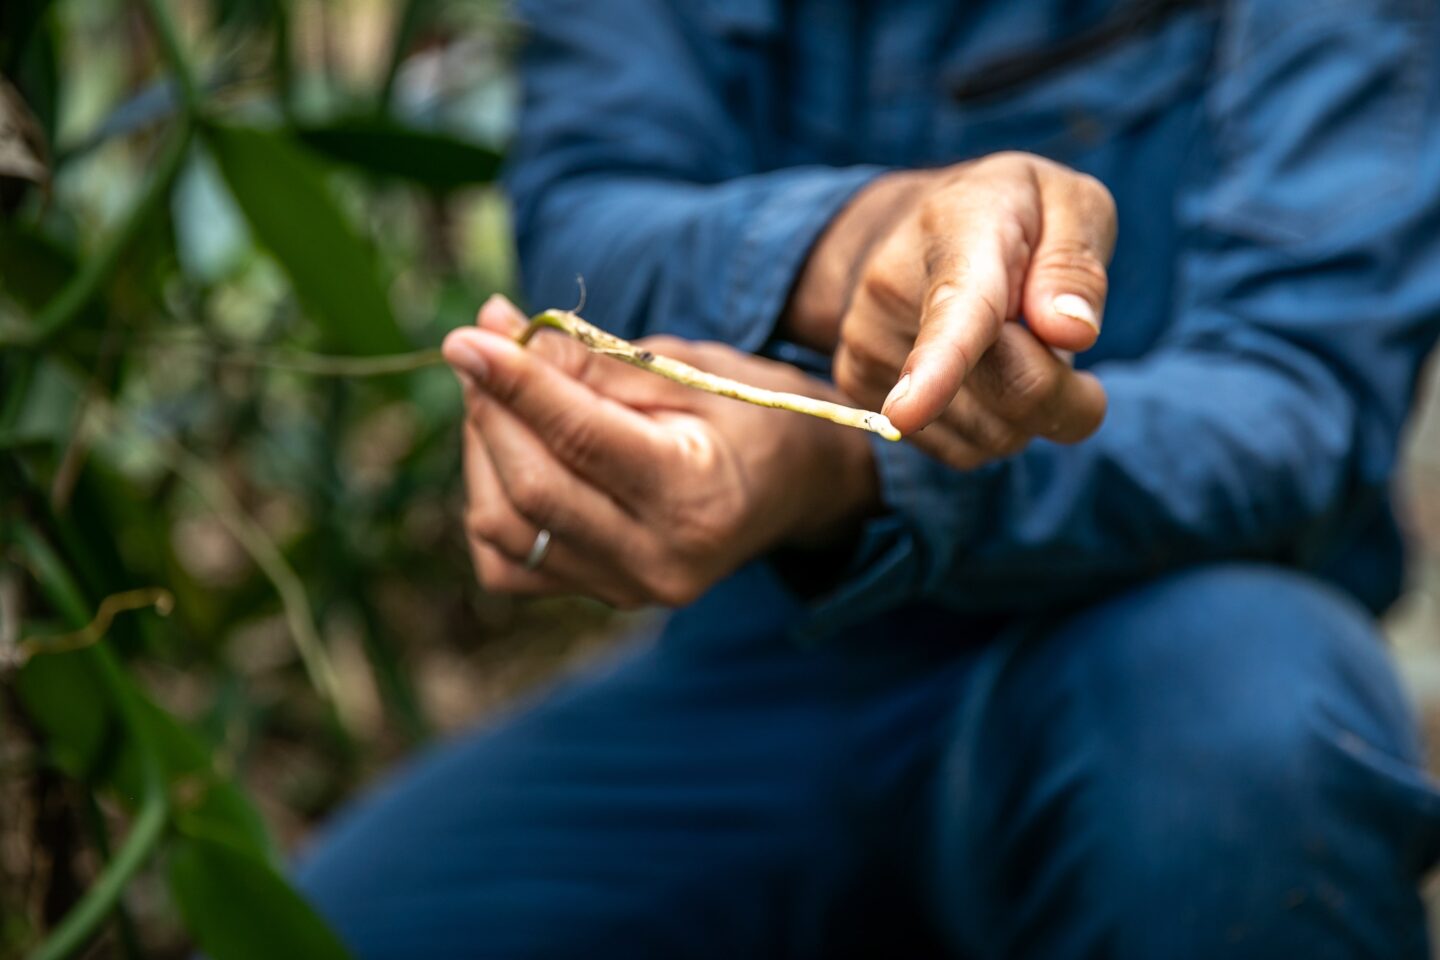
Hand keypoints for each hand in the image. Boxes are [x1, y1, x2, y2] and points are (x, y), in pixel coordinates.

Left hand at [441, 296, 877, 607]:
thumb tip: (493, 331)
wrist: (798, 487)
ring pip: (505, 530)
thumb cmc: (752, 413)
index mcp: (696, 497)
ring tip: (500, 394)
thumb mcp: (689, 368)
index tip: (466, 337)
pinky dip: (492, 501)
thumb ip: (592, 361)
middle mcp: (659, 560)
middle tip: (477, 349)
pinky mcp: (601, 596)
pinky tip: (513, 452)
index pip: (581, 440)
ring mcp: (627, 589)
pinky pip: (509, 562)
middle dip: (490, 412)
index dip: (515, 383)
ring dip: (483, 452)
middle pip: (532, 491)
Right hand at [788, 152, 1114, 467]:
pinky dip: (990, 424)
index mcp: (959, 233)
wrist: (909, 226)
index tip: (907, 413)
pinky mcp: (856, 388)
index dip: (936, 370)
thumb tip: (1070, 333)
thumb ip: (1077, 262)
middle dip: (1065, 389)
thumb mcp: (1068, 202)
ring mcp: (865, 346)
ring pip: (990, 436)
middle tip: (1065, 336)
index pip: (954, 313)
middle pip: (1011, 392)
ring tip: (1008, 342)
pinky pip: (960, 450)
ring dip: (1023, 408)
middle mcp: (892, 292)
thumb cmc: (1010, 215)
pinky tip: (977, 372)